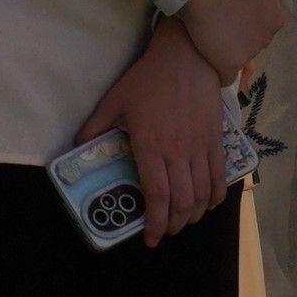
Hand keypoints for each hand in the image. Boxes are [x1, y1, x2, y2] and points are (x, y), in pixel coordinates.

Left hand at [69, 27, 235, 245]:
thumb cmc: (148, 79)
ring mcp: (200, 146)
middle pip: (181, 200)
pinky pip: (219, 174)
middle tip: (165, 231)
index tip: (151, 239)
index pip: (157, 195)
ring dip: (194, 214)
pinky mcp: (216, 139)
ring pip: (201, 192)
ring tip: (185, 220)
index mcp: (150, 146)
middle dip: (174, 223)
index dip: (155, 222)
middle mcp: (177, 152)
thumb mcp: (114, 101)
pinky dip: (215, 195)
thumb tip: (77, 147)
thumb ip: (95, 127)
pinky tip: (208, 204)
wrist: (187, 58)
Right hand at [169, 0, 285, 82]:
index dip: (242, 26)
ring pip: (238, 59)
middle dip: (236, 40)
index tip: (227, 20)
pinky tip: (207, 65)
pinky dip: (218, 73)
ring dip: (224, 54)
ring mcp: (251, 51)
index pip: (261, 30)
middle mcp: (268, 37)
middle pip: (251, 45)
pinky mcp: (232, 62)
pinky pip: (227, 77)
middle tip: (215, 30)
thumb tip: (255, 2)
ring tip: (205, 43)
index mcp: (276, 18)